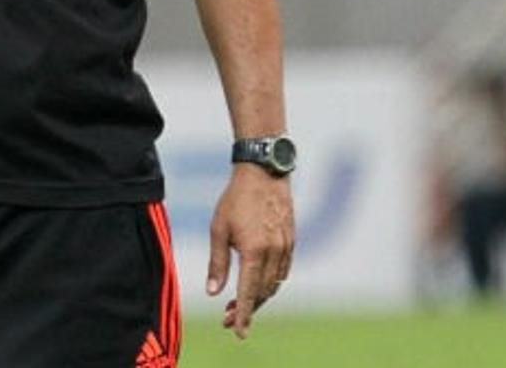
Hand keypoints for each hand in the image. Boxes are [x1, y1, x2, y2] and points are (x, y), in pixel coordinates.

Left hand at [206, 164, 295, 339]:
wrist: (263, 172)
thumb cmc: (236, 199)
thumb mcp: (218, 229)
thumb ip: (217, 263)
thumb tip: (213, 292)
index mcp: (254, 251)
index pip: (248, 293)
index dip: (242, 315)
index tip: (237, 332)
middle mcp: (274, 253)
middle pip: (262, 293)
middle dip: (246, 309)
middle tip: (227, 318)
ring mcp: (286, 247)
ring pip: (274, 284)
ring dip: (258, 297)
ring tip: (239, 302)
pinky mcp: (292, 241)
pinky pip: (283, 271)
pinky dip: (270, 282)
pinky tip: (258, 282)